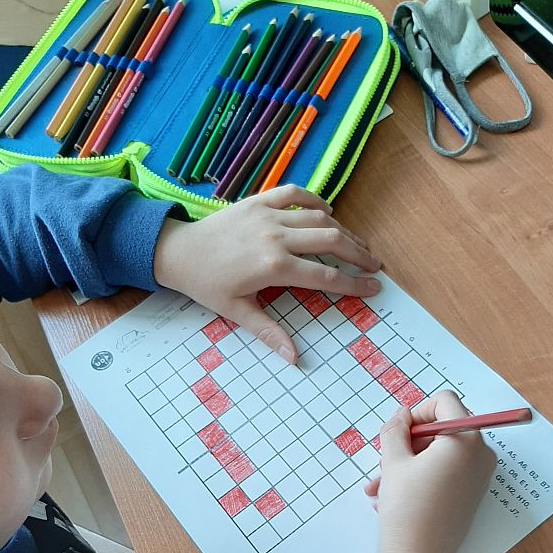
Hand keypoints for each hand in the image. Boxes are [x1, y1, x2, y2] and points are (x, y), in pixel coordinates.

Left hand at [153, 185, 380, 363]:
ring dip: (343, 230)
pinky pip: (294, 194)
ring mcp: (268, 216)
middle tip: (375, 265)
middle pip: (331, 241)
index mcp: (274, 267)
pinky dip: (314, 200)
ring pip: (318, 218)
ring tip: (358, 244)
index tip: (373, 288)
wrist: (177, 252)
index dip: (353, 284)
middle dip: (358, 253)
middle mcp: (276, 237)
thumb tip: (293, 358)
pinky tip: (327, 212)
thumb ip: (269, 332)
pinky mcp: (258, 201)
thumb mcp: (237, 312)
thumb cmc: (206, 284)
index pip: (325, 276)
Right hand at [367, 392, 495, 552]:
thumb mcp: (393, 460)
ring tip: (379, 487)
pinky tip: (392, 497)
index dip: (418, 411)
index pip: (445, 402)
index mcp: (465, 438)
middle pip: (442, 429)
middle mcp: (480, 454)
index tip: (399, 431)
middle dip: (408, 443)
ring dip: (407, 464)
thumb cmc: (407, 505)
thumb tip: (401, 415)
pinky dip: (420, 478)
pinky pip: (445, 473)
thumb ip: (395, 429)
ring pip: (439, 454)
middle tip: (384, 461)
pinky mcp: (472, 494)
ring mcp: (479, 475)